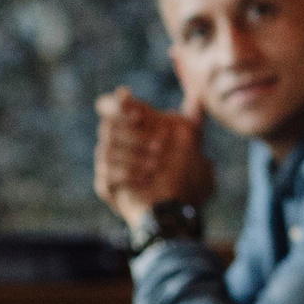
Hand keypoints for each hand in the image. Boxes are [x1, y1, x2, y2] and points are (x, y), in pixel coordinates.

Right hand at [92, 88, 213, 228]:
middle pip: (107, 127)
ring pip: (106, 150)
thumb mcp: (189, 142)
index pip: (108, 105)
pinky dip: (128, 174)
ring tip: (156, 166)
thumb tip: (197, 97)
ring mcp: (106, 164)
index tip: (140, 115)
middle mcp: (112, 141)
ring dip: (134, 157)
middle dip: (135, 137)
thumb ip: (190, 119)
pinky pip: (108, 174)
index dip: (120, 106)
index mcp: (128, 124)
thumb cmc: (181, 170)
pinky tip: (146, 179)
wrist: (175, 206)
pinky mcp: (105, 184)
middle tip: (160, 146)